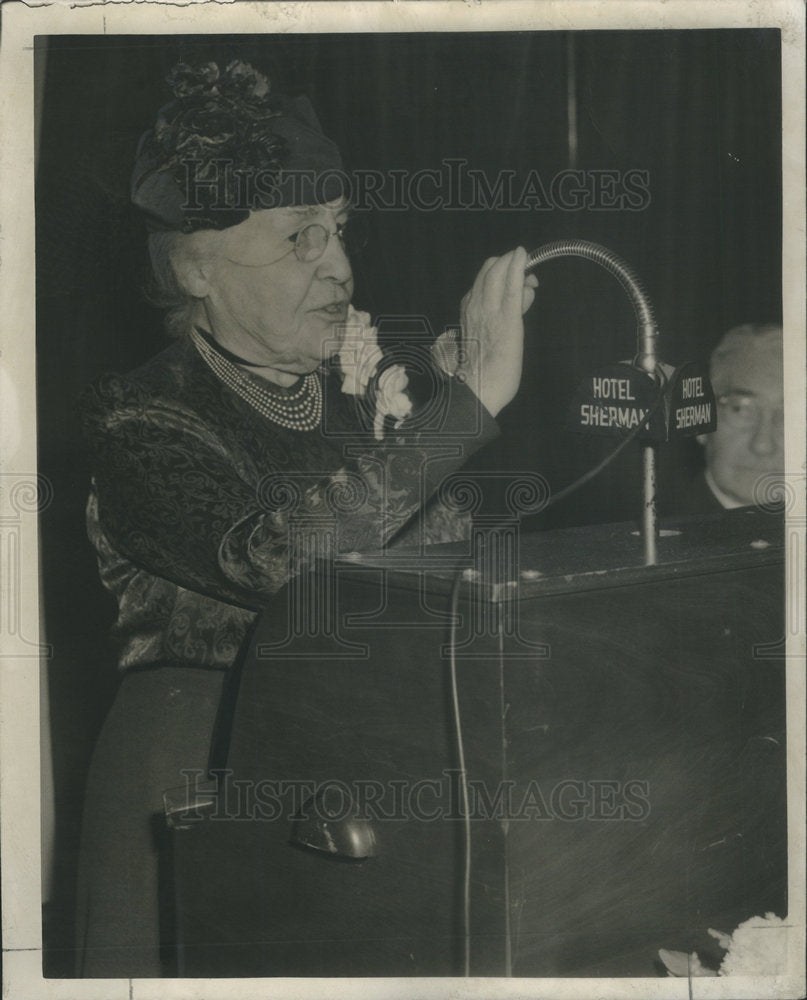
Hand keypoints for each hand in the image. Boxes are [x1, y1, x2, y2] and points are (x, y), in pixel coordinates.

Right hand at [458, 247, 537, 416]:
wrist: (477, 390)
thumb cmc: (481, 375)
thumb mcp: (480, 344)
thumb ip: (488, 325)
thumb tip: (492, 318)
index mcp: (467, 312)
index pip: (482, 282)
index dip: (500, 275)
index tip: (517, 283)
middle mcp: (475, 306)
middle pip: (489, 270)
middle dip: (509, 265)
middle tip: (526, 275)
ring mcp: (489, 310)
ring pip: (498, 272)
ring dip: (515, 263)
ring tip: (527, 265)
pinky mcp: (506, 318)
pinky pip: (510, 286)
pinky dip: (517, 267)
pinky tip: (523, 256)